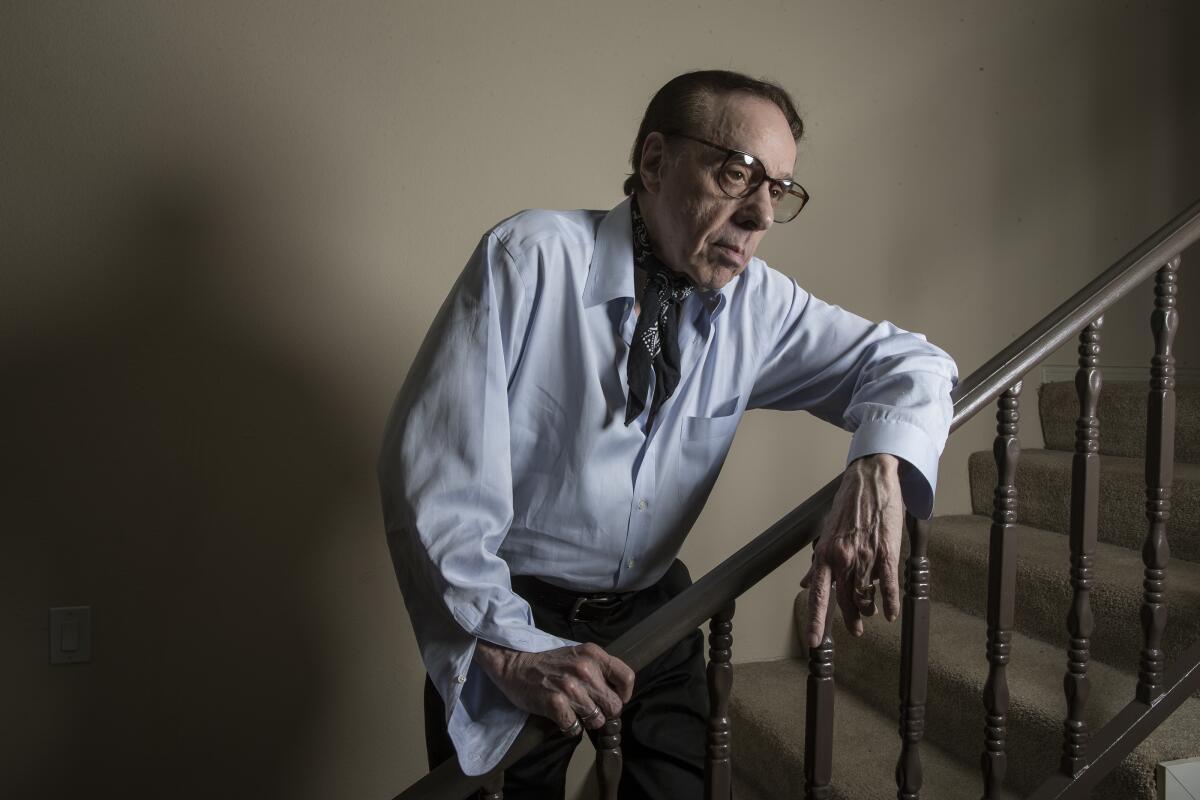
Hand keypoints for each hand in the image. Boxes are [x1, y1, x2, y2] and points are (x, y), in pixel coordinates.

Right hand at [474, 641, 635, 733]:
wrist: (514, 663)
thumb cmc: (548, 662)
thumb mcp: (578, 655)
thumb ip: (598, 669)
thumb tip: (617, 694)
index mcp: (593, 654)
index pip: (627, 677)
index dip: (624, 694)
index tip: (614, 698)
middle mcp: (585, 669)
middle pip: (615, 705)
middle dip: (604, 711)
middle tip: (590, 709)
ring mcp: (570, 687)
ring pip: (597, 720)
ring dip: (586, 721)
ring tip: (573, 712)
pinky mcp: (556, 703)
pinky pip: (575, 728)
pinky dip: (569, 728)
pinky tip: (562, 718)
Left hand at [800, 453, 903, 648]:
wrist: (870, 481)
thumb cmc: (848, 507)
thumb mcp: (827, 536)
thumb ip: (818, 564)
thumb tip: (805, 584)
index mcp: (825, 555)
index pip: (818, 595)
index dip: (816, 621)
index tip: (814, 641)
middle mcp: (842, 558)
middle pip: (844, 601)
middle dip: (850, 619)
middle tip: (855, 631)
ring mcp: (865, 556)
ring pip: (866, 595)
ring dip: (868, 608)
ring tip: (871, 613)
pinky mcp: (886, 551)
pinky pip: (888, 585)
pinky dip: (889, 602)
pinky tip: (891, 614)